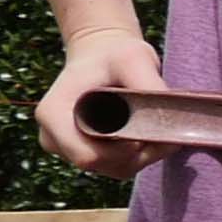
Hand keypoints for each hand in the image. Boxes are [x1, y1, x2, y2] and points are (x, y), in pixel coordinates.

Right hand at [35, 28, 171, 179]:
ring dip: (144, 154)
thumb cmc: (114, 54)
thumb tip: (168, 119)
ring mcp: (69, 150)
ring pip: (114, 167)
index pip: (86, 155)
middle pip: (102, 164)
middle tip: (165, 130)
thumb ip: (148, 85)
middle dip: (138, 152)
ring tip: (160, 127)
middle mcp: (54, 137)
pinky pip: (118, 165)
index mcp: (53, 114)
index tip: (147, 133)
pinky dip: (141, 154)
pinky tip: (152, 133)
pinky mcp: (88, 154)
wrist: (103, 56)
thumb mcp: (132, 59)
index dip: (121, 151)